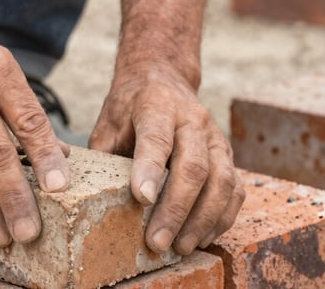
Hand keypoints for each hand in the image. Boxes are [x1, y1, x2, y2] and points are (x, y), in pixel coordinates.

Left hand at [89, 62, 244, 254]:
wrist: (162, 78)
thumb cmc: (129, 108)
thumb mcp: (108, 122)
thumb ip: (104, 155)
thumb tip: (89, 196)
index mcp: (156, 105)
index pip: (157, 139)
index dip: (150, 169)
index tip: (141, 199)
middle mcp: (192, 119)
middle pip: (194, 166)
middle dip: (176, 208)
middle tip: (157, 241)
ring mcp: (215, 137)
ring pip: (221, 181)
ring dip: (202, 219)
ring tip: (180, 247)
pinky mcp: (228, 155)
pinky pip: (235, 190)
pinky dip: (221, 218)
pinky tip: (201, 237)